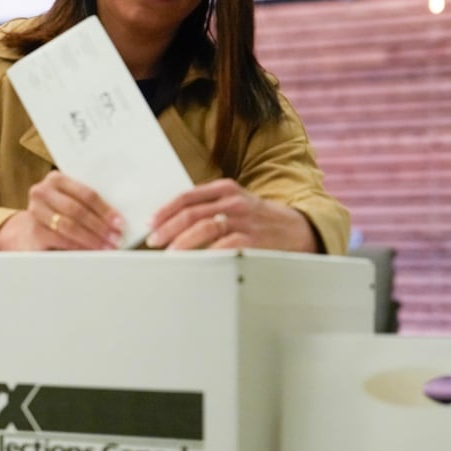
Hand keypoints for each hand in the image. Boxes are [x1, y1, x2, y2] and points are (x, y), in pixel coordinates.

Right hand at [0, 170, 123, 250]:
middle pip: (77, 210)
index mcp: (56, 179)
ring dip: (91, 238)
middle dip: (99, 226)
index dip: (105, 209)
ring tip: (106, 247)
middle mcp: (43, 192)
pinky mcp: (34, 230)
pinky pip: (60, 239)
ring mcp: (35, 211)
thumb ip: (86, 204)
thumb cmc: (56, 214)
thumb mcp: (68, 202)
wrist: (26, 232)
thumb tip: (116, 220)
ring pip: (69, 225)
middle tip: (115, 237)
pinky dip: (77, 246)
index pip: (86, 194)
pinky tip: (89, 251)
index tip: (119, 222)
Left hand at [145, 178, 318, 251]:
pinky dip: (208, 253)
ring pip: (205, 227)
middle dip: (168, 228)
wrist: (300, 229)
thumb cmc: (260, 219)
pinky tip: (196, 261)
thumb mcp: (236, 203)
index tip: (151, 223)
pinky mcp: (254, 239)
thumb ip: (209, 208)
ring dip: (182, 241)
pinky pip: (225, 245)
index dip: (165, 210)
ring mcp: (244, 220)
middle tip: (153, 241)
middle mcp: (233, 201)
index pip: (187, 197)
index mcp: (226, 189)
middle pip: (192, 212)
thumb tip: (173, 224)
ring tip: (169, 253)